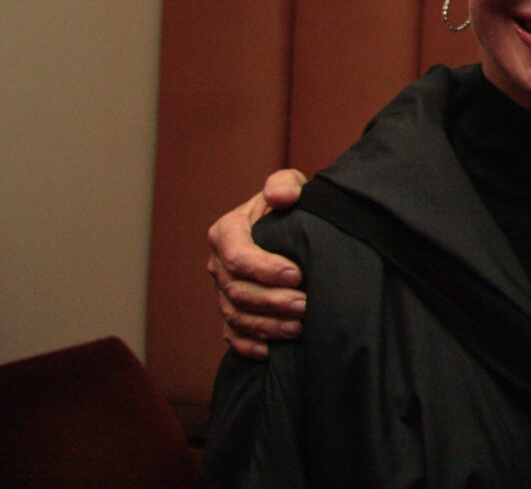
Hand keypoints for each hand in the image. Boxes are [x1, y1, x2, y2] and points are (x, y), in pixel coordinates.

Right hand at [206, 169, 308, 358]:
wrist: (290, 229)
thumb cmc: (289, 207)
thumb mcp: (288, 186)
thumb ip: (284, 185)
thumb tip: (282, 196)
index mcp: (227, 232)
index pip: (237, 255)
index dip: (264, 268)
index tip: (297, 274)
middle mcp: (219, 265)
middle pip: (237, 290)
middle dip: (272, 300)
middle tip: (305, 305)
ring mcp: (223, 293)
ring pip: (236, 316)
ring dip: (267, 325)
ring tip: (300, 327)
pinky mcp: (232, 314)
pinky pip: (233, 337)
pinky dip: (251, 346)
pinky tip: (275, 350)